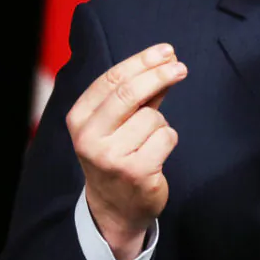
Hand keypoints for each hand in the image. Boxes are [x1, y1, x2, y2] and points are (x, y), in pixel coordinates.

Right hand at [67, 43, 185, 259]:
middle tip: (180, 67)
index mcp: (79, 119)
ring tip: (149, 141)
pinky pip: (166, 137)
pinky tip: (156, 154)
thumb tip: (166, 61)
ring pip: (153, 117)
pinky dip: (168, 140)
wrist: (114, 208)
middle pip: (130, 93)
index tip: (166, 51)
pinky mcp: (136, 172)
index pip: (111, 79)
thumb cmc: (117, 155)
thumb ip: (138, 94)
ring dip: (161, 124)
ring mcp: (111, 157)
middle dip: (160, 75)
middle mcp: (90, 137)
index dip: (141, 61)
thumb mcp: (117, 123)